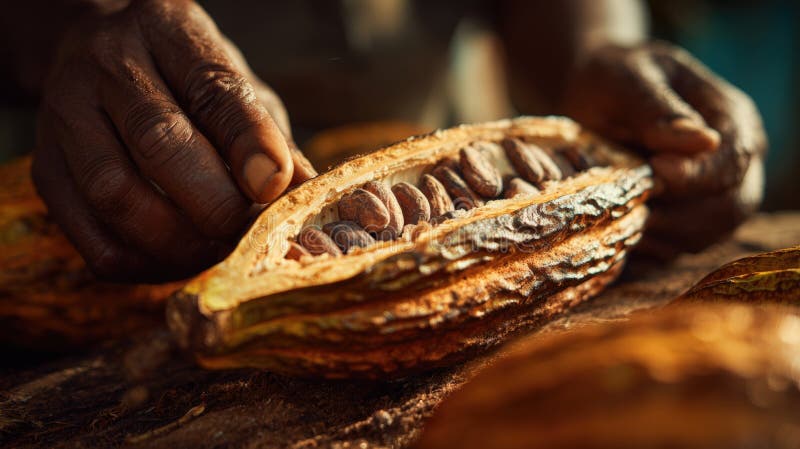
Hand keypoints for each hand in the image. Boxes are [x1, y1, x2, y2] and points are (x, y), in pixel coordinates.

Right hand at [31, 0, 316, 280]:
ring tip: (218, 249)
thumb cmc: (186, 81)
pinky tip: (178, 260)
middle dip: (215, 203)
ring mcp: (66, 119)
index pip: (210, 87)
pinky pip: (93, 239)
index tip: (274, 185)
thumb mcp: (238, 87)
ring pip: (116, 195)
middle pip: (158, 141)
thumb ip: (270, 138)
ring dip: (180, 242)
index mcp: (168, 32)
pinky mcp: (48, 174)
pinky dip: (145, 265)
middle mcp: (107, 66)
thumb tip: (303, 197)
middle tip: (250, 231)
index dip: (248, 142)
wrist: (96, 60)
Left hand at [562, 42, 766, 257]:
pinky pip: (675, 250)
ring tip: (618, 215)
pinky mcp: (685, 220)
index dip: (697, 177)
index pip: (733, 161)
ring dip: (659, 235)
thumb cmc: (610, 78)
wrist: (592, 94)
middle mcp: (734, 163)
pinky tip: (617, 234)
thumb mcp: (628, 79)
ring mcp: (712, 195)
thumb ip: (658, 108)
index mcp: (733, 119)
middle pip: (729, 208)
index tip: (655, 171)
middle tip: (629, 204)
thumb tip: (702, 143)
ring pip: (704, 236)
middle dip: (678, 214)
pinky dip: (647, 249)